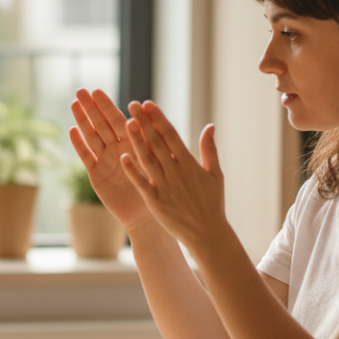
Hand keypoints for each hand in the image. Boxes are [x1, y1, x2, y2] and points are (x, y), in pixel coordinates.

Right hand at [69, 88, 154, 231]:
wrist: (146, 216)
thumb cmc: (157, 189)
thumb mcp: (157, 162)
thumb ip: (151, 140)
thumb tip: (151, 119)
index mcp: (133, 143)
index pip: (117, 120)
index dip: (106, 106)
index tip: (97, 91)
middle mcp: (117, 149)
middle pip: (101, 124)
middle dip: (91, 108)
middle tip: (81, 90)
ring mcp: (105, 161)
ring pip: (92, 137)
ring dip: (83, 121)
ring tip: (74, 104)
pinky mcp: (96, 176)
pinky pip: (86, 157)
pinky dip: (79, 144)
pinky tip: (72, 131)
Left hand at [121, 100, 227, 245]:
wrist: (207, 233)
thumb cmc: (212, 203)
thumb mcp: (215, 174)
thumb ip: (209, 149)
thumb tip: (210, 126)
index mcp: (189, 164)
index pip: (171, 135)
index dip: (158, 119)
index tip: (148, 104)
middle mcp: (176, 172)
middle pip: (157, 143)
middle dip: (145, 123)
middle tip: (132, 104)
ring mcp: (164, 186)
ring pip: (147, 159)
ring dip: (137, 141)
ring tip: (126, 123)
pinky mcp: (155, 201)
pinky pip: (141, 183)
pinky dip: (133, 170)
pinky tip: (123, 156)